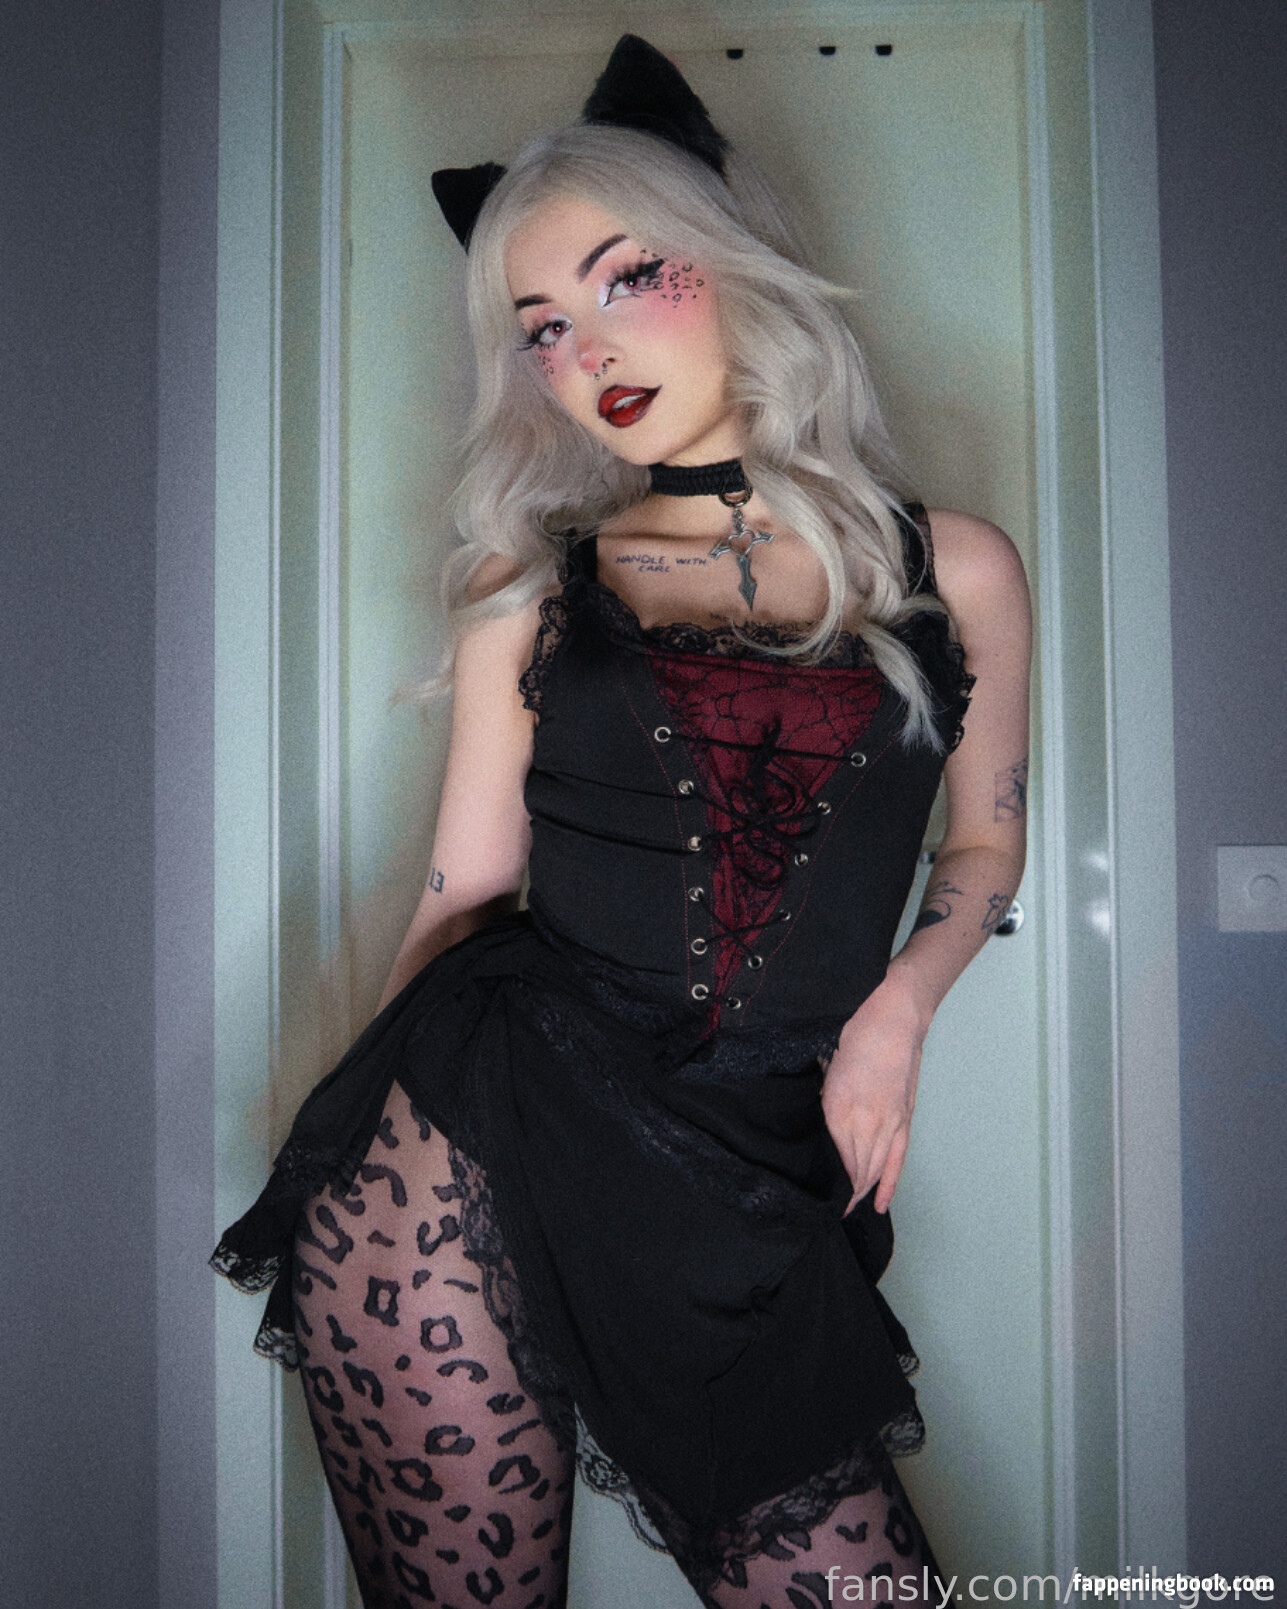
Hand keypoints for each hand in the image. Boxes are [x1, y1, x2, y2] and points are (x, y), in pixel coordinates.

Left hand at [821, 972, 928, 1214]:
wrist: (897, 1020)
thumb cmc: (860, 1036)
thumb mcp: (830, 1067)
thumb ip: (826, 1103)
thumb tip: (822, 1129)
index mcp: (840, 1105)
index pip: (835, 1155)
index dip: (828, 1179)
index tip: (816, 1196)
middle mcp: (866, 1118)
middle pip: (854, 1168)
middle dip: (842, 1193)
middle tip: (826, 1210)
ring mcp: (889, 1121)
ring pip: (874, 1169)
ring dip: (861, 1192)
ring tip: (847, 1210)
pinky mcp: (905, 1119)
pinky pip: (897, 1160)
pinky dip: (888, 1184)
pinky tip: (880, 1203)